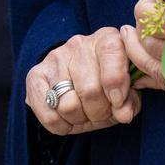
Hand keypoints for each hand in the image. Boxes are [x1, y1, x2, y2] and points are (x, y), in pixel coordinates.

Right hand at [26, 27, 140, 135]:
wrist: (79, 77)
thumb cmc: (109, 84)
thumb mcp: (127, 90)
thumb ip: (130, 101)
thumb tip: (124, 115)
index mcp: (108, 38)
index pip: (111, 53)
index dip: (116, 83)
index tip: (118, 101)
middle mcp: (80, 44)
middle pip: (90, 90)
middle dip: (100, 112)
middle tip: (103, 113)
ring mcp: (55, 58)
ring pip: (68, 105)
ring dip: (81, 120)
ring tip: (86, 114)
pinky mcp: (35, 75)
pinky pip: (48, 113)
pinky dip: (61, 126)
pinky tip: (69, 120)